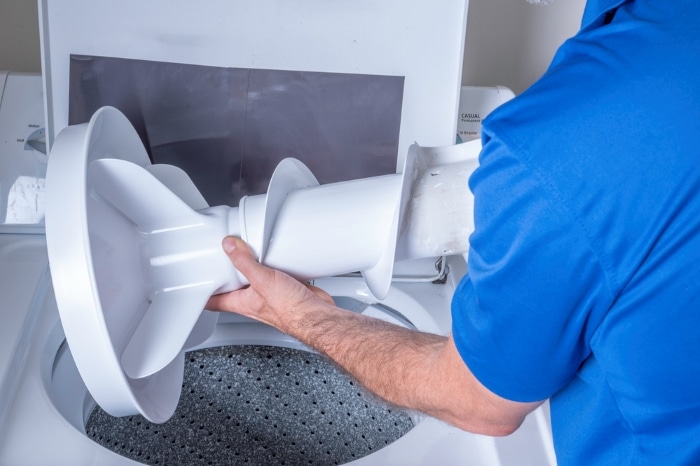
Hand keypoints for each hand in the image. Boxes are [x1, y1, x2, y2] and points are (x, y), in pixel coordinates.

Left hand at [206, 236, 333, 329]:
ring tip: (247, 246)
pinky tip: (276, 253)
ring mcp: (268, 293)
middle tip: (221, 252)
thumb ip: (244, 262)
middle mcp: (253, 299)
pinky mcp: (284, 287)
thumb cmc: (291, 310)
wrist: (316, 314)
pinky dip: (273, 262)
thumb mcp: (262, 280)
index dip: (201, 291)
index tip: (194, 279)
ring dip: (252, 263)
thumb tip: (229, 246)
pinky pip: (274, 272)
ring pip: (255, 276)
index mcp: (240, 302)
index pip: (212, 300)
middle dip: (227, 269)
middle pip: (233, 284)